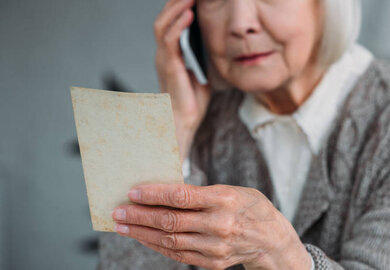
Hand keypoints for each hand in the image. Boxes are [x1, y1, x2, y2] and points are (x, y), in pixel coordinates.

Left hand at [112, 183, 312, 269]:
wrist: (271, 240)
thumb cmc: (249, 207)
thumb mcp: (233, 190)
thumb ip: (202, 193)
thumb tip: (162, 193)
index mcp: (226, 200)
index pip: (183, 197)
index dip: (154, 195)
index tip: (132, 192)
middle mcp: (220, 225)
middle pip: (171, 221)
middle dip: (140, 216)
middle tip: (118, 211)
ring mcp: (216, 247)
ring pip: (170, 241)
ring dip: (142, 233)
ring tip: (123, 226)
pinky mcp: (213, 262)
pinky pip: (178, 255)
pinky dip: (157, 246)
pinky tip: (143, 238)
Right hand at [154, 0, 211, 161]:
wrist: (182, 124)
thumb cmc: (191, 104)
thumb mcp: (200, 75)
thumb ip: (201, 60)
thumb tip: (212, 46)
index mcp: (170, 55)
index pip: (170, 24)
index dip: (179, 7)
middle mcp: (163, 54)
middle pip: (163, 18)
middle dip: (175, 1)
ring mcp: (164, 59)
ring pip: (163, 24)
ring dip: (176, 7)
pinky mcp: (169, 67)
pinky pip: (170, 40)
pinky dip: (178, 24)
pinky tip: (190, 14)